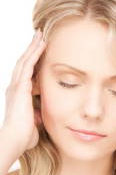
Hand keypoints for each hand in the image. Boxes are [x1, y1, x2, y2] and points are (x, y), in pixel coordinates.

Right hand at [2, 29, 45, 156]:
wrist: (15, 140)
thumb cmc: (23, 135)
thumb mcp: (33, 122)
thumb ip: (36, 116)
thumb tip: (40, 116)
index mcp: (18, 96)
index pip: (25, 75)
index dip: (32, 63)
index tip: (39, 54)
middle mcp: (15, 88)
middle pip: (23, 64)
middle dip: (31, 50)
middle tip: (39, 37)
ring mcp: (16, 86)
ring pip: (25, 61)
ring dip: (33, 47)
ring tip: (40, 35)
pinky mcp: (20, 87)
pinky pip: (28, 66)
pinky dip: (35, 54)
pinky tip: (41, 44)